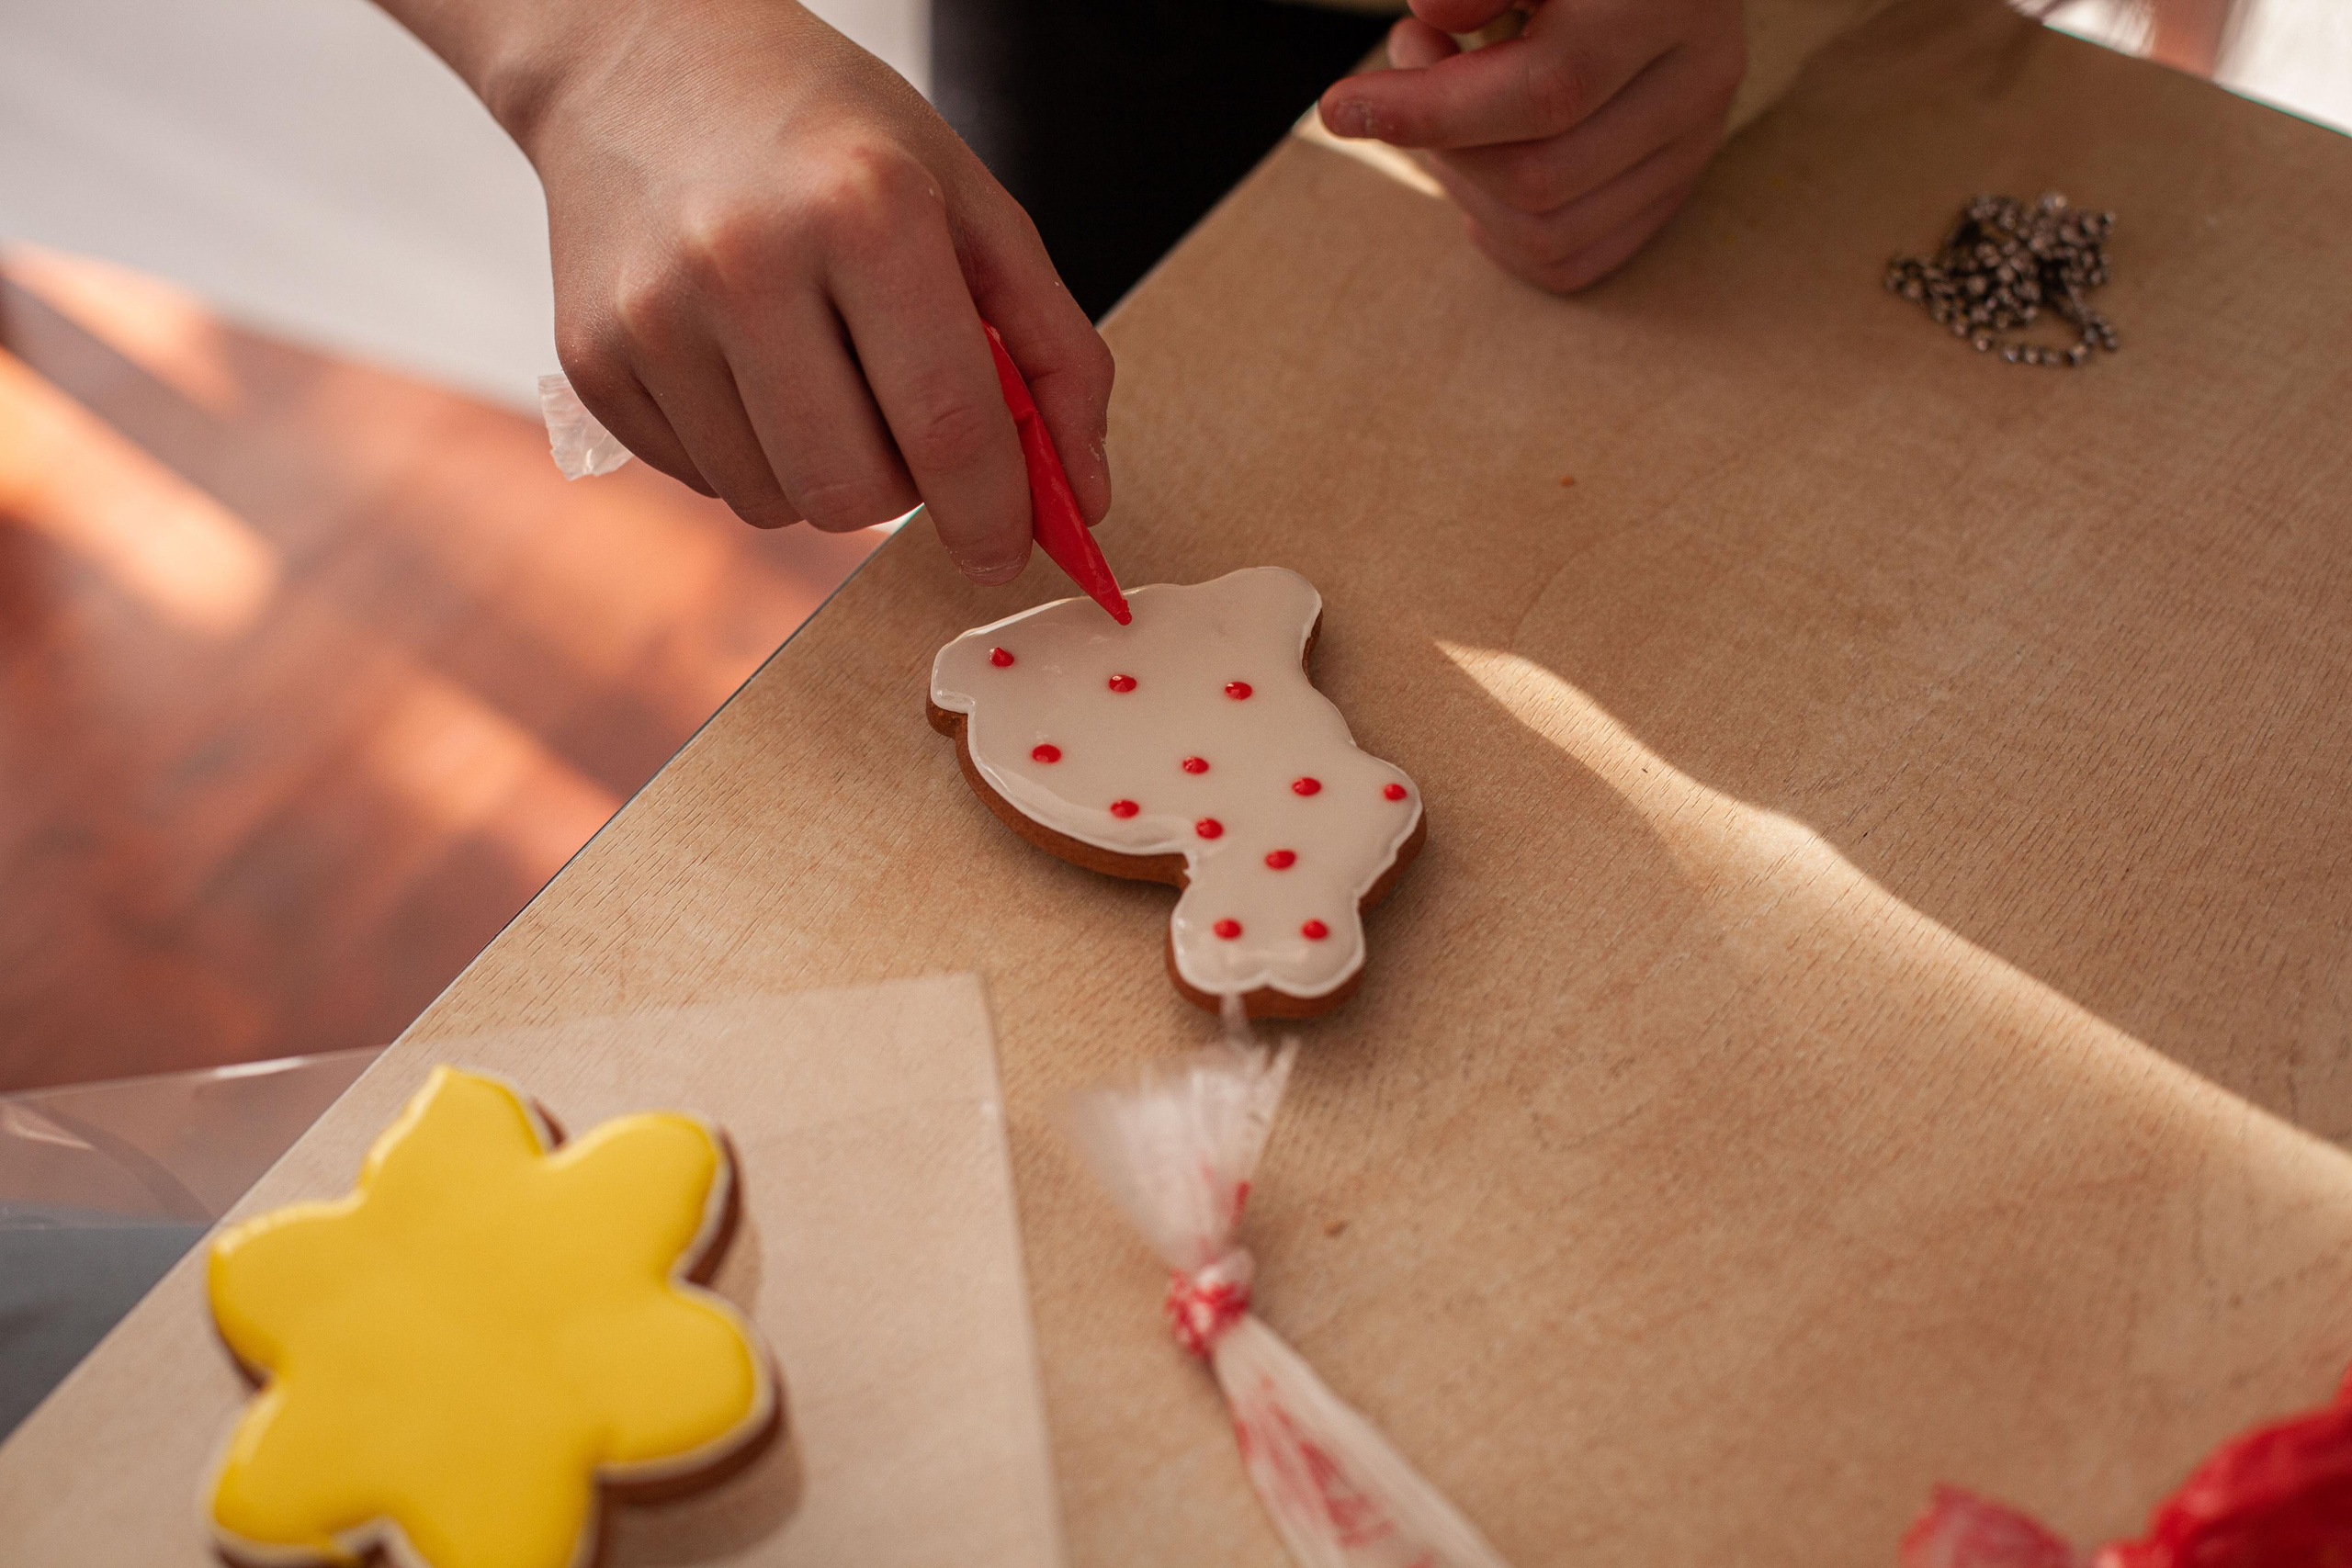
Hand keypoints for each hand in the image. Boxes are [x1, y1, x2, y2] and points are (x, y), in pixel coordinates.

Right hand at [468, 0, 1111, 581]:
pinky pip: (705, 482)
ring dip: (823, 473)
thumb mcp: (968, 204)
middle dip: (903, 490)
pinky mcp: (589, 355)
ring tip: (821, 373)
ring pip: (776, 503)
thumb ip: (1052, 349)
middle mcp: (744, 262)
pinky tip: (748, 364)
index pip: (947, 424)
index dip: (991, 513)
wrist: (644, 56)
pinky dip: (750, 453)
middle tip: (905, 423)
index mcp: (864, 210)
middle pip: (854, 489)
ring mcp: (652, 314)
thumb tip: (1080, 497)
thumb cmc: (827, 134)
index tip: (1005, 550)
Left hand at [1318, 0, 1745, 293]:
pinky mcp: (1672, 184)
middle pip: (1540, 177)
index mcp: (1668, 0)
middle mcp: (1699, 79)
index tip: (1341, 106)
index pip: (1545, 91)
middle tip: (1413, 61)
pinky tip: (1470, 173)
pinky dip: (1499, 235)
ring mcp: (1693, 143)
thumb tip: (1433, 10)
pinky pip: (1572, 260)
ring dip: (1462, 185)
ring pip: (1548, 232)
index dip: (1430, 110)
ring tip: (1442, 104)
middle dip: (1442, 140)